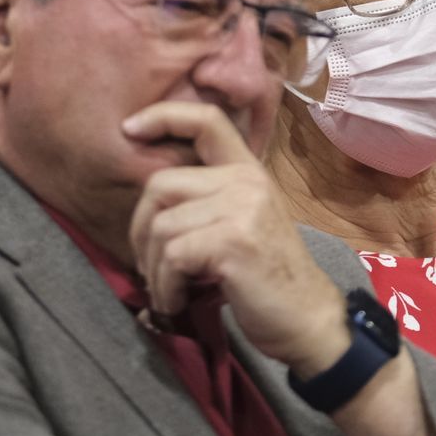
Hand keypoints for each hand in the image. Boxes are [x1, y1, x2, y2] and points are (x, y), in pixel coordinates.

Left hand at [126, 101, 350, 374]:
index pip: (206, 119)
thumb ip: (208, 199)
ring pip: (160, 226)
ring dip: (154, 268)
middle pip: (160, 185)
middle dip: (140, 230)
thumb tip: (148, 203)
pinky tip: (178, 301)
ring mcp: (242, 208)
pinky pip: (172, 256)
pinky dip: (165, 287)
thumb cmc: (266, 277)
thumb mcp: (242, 222)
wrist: (306, 319)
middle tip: (152, 266)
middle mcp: (246, 180)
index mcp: (247, 170)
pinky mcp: (233, 241)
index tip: (129, 128)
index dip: (163, 116)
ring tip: (169, 291)